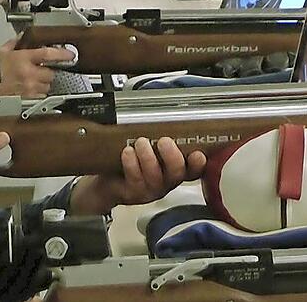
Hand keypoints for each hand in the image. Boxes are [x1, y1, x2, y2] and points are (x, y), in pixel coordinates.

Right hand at [0, 37, 74, 97]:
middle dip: (49, 71)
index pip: (48, 54)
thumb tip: (21, 37)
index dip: (62, 54)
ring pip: (47, 86)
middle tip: (43, 69)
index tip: (70, 55)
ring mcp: (28, 88)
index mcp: (23, 59)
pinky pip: (39, 96)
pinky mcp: (25, 99)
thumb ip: (13, 43)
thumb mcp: (0, 51)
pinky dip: (38, 93)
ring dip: (44, 83)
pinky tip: (31, 89)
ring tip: (35, 80)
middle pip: (51, 73)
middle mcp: (28, 73)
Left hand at [69, 137, 206, 214]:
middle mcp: (166, 181)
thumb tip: (170, 114)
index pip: (194, 168)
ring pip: (154, 176)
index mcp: (175, 169)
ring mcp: (150, 189)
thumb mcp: (152, 147)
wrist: (108, 180)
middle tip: (165, 142)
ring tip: (141, 143)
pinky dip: (131, 164)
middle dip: (172, 156)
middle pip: (177, 173)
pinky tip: (127, 153)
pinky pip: (135, 180)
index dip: (198, 163)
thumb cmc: (134, 159)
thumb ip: (163, 137)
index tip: (197, 154)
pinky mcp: (134, 192)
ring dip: (148, 157)